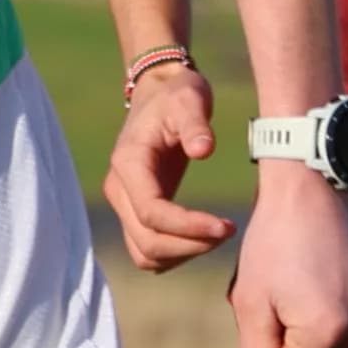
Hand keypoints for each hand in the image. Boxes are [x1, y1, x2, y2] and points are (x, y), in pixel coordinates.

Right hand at [103, 62, 234, 270]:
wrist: (159, 93)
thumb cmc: (176, 95)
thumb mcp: (190, 98)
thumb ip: (196, 123)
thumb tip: (203, 150)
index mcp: (129, 163)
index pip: (152, 213)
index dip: (188, 227)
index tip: (226, 225)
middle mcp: (119, 188)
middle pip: (146, 242)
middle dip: (190, 245)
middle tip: (228, 230)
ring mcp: (124, 203)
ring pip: (144, 253)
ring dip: (183, 254)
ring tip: (218, 234)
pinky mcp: (136, 211)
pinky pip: (149, 250)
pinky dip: (176, 254)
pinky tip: (204, 236)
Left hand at [229, 164, 347, 347]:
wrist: (314, 185)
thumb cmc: (274, 241)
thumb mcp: (251, 302)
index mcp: (326, 331)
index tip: (270, 308)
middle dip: (295, 340)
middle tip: (285, 290)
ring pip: (338, 347)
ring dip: (317, 325)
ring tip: (306, 279)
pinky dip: (341, 310)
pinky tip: (331, 275)